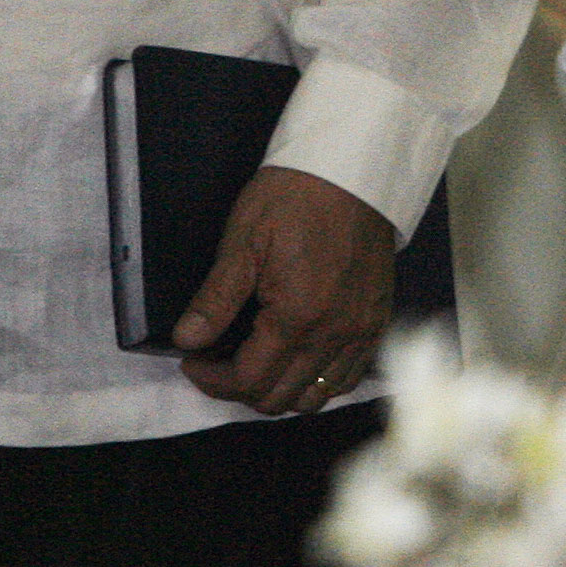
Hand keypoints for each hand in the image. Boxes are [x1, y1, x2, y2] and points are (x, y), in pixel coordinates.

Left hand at [173, 165, 397, 413]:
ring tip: (257, 362)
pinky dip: (320, 382)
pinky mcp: (378, 320)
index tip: (193, 361)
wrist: (352, 167)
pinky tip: (300, 359)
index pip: (249, 380)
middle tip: (218, 361)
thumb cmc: (294, 195)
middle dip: (240, 389)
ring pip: (316, 397)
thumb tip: (187, 341)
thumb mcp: (244, 239)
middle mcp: (335, 333)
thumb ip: (216, 298)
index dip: (212, 380)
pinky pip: (351, 377)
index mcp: (298, 315)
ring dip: (280, 390)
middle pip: (281, 398)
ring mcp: (362, 330)